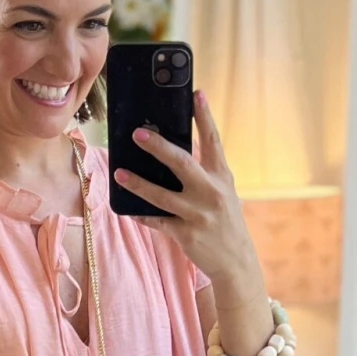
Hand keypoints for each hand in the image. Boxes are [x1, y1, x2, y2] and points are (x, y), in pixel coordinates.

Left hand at [112, 89, 261, 286]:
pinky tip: (128, 208)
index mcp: (222, 177)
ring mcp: (198, 214)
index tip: (197, 93)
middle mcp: (211, 193)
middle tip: (137, 134)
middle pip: (182, 163)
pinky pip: (157, 221)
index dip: (205, 116)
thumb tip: (171, 155)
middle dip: (158, 147)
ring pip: (161, 195)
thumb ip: (204, 174)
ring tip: (120, 173)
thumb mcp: (223, 193)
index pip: (214, 141)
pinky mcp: (186, 234)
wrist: (236, 262)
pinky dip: (142, 214)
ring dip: (138, 183)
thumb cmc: (225, 221)